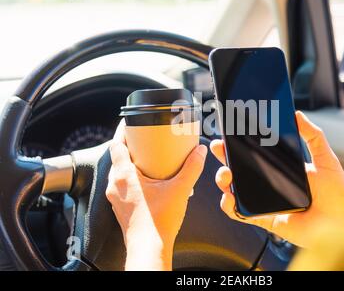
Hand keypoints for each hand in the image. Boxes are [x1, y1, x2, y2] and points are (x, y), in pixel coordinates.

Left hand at [106, 120, 206, 269]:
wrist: (149, 248)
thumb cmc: (158, 223)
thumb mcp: (179, 190)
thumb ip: (192, 168)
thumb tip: (200, 152)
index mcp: (124, 176)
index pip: (116, 145)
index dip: (122, 132)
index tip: (129, 123)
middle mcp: (115, 185)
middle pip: (117, 157)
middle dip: (130, 146)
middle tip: (145, 139)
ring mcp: (116, 197)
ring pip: (119, 171)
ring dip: (131, 162)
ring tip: (148, 158)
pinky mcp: (120, 207)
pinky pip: (122, 185)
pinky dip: (132, 177)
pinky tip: (148, 181)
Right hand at [210, 111, 343, 248]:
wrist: (341, 228)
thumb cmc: (337, 197)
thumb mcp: (326, 160)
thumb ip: (313, 137)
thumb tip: (298, 115)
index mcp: (282, 168)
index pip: (256, 152)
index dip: (241, 143)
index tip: (231, 131)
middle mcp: (270, 183)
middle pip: (240, 168)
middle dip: (225, 157)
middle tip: (220, 147)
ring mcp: (264, 201)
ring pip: (235, 188)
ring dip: (224, 180)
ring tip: (226, 174)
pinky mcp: (263, 218)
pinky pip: (240, 212)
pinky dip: (230, 206)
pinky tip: (229, 197)